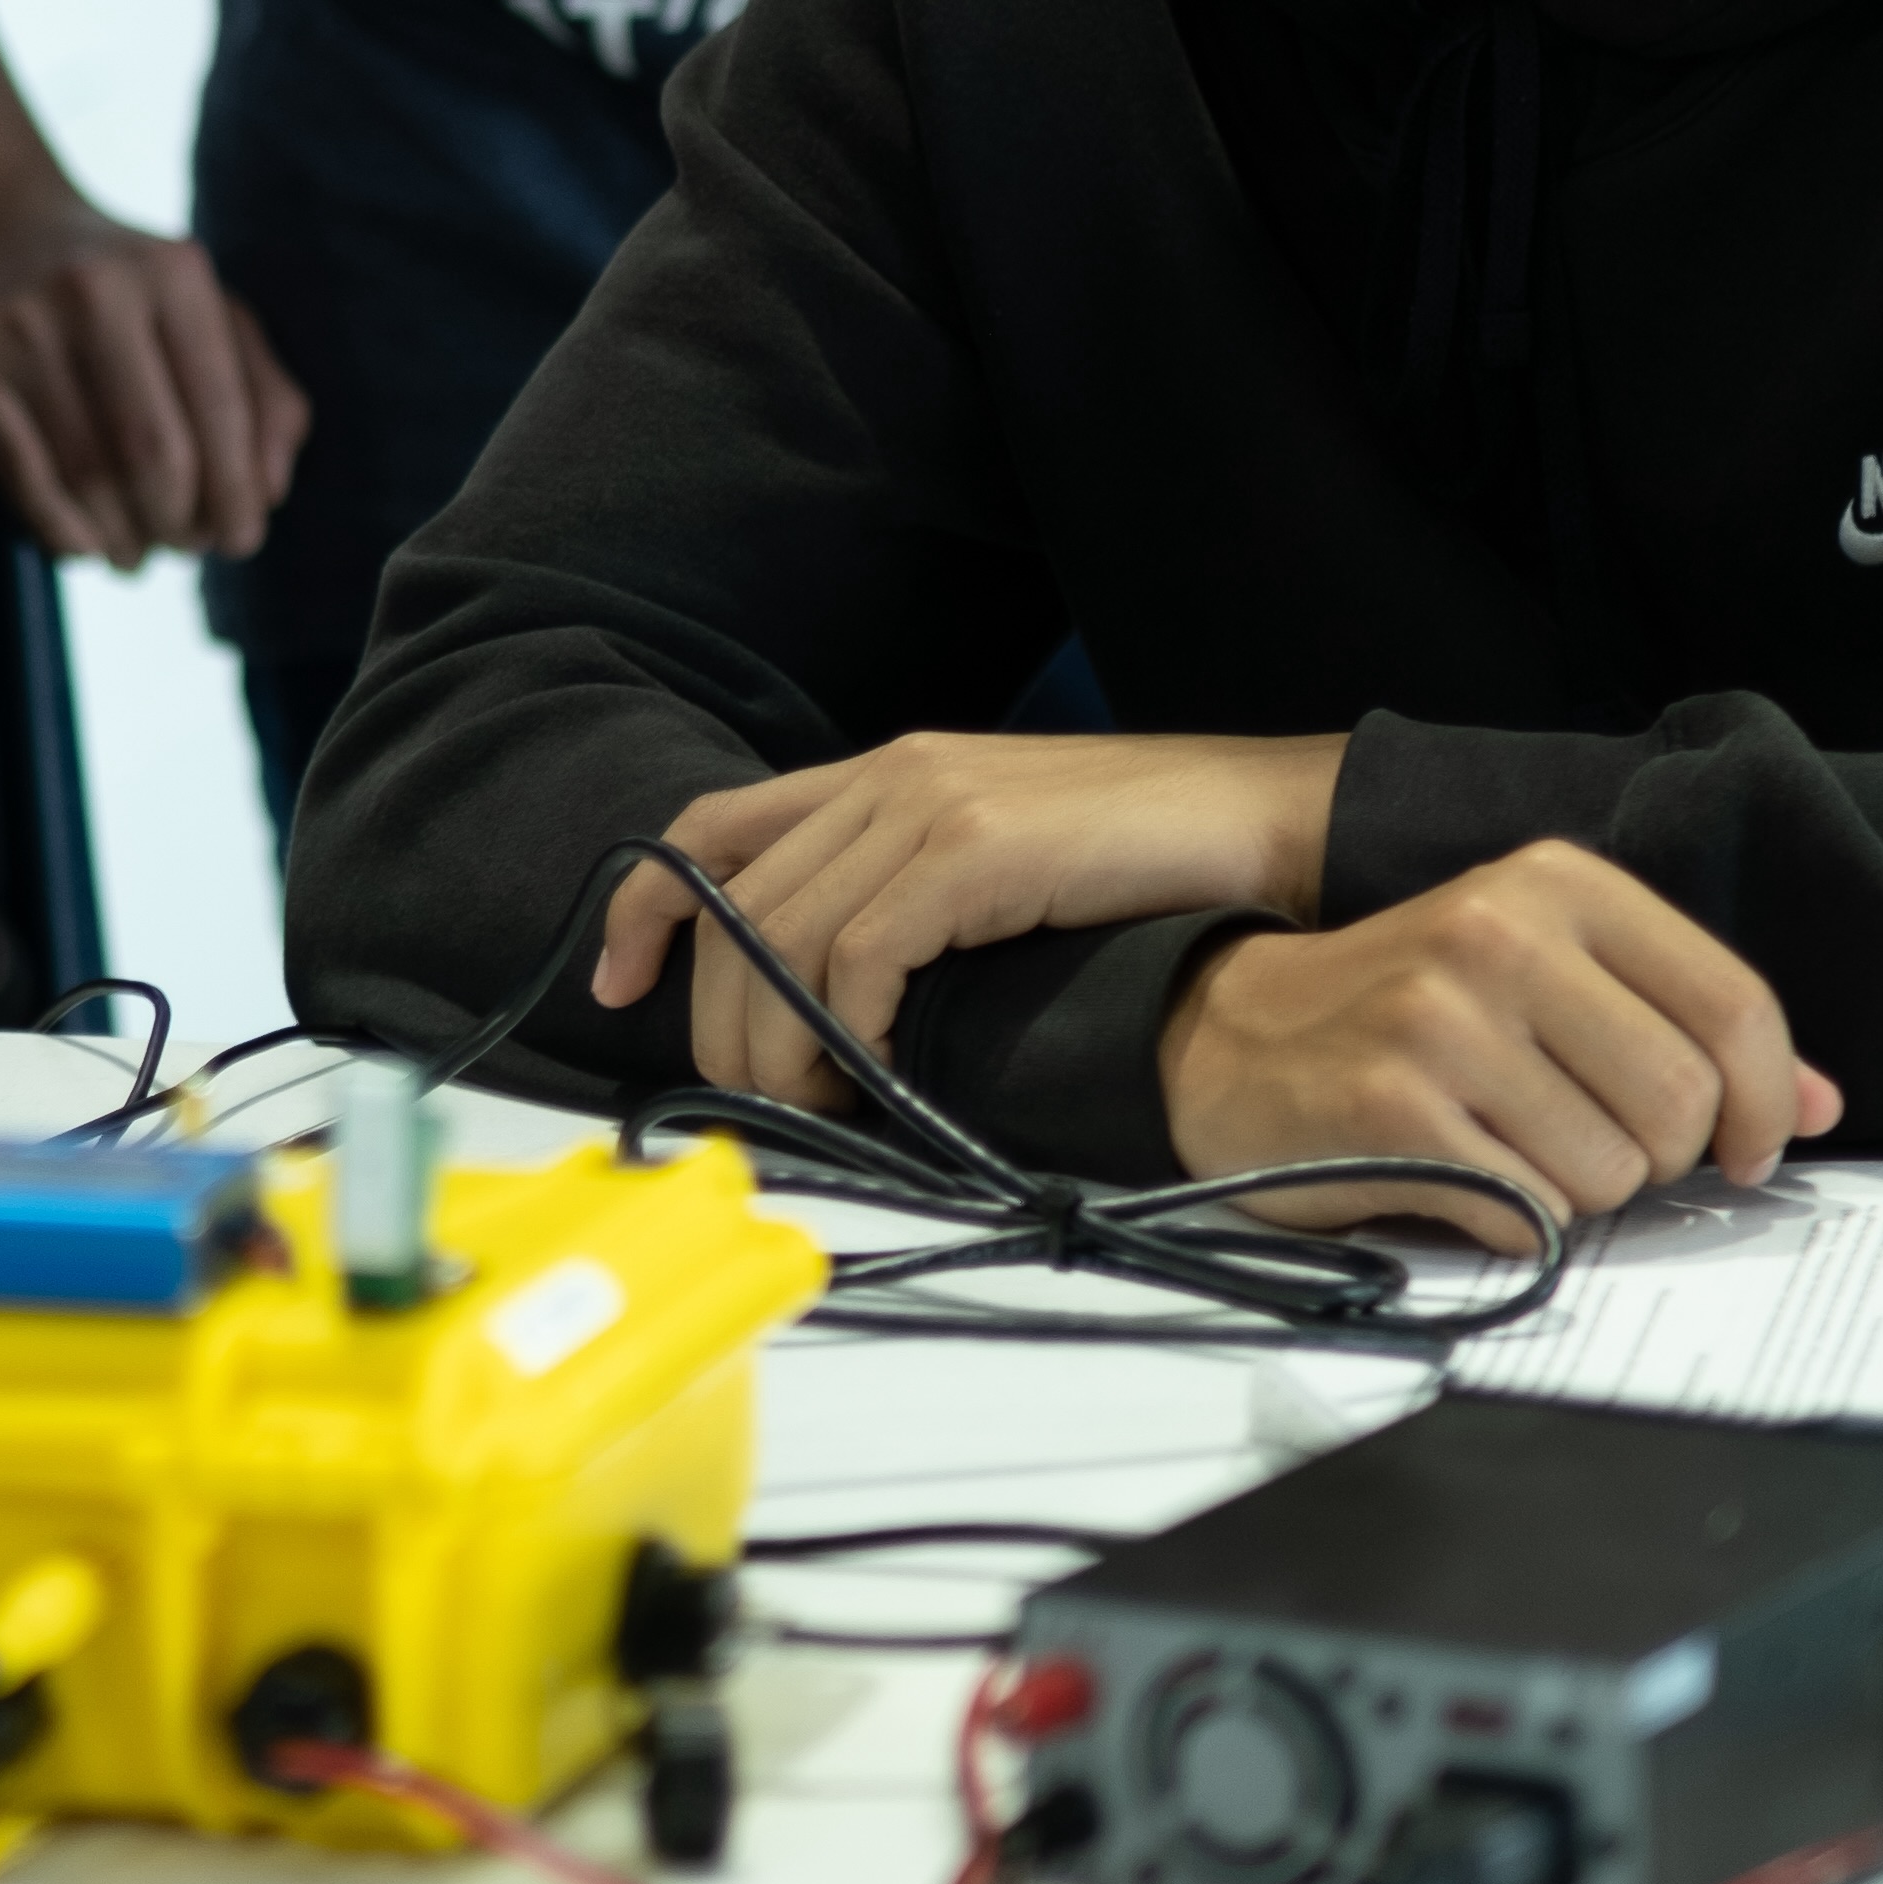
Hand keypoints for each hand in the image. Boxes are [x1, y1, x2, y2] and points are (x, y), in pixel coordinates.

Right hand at [0, 175, 310, 565]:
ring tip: (136, 555)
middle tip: (184, 547)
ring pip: (87, 474)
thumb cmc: (116, 283)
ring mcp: (20, 323)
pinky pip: (21, 474)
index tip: (240, 540)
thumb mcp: (200, 306)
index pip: (220, 408)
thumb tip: (271, 490)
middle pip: (154, 453)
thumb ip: (259, 390)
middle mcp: (96, 289)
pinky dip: (62, 530)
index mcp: (173, 271)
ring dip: (123, 538)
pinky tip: (84, 546)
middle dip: (179, 522)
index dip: (236, 492)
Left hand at [592, 733, 1347, 1106]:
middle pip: (737, 904)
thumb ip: (913, 900)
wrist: (1264, 824)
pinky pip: (862, 955)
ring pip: (784, 939)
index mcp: (883, 773)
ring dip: (778, 1045)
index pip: (715, 829)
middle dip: (721, 1018)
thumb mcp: (998, 867)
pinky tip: (876, 1079)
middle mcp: (890, 775)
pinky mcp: (976, 848)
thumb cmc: (1146, 865)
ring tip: (813, 1110)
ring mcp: (931, 803)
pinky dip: (849, 1029)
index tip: (618, 985)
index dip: (650, 906)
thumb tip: (839, 1006)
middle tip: (752, 1102)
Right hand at [1160, 843, 1842, 1238]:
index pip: (1732, 1003)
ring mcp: (1441, 1018)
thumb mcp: (1550, 977)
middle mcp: (1499, 933)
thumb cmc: (1413, 1013)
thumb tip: (1820, 1107)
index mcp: (1557, 883)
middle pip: (1680, 1100)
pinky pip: (1530, 1210)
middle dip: (1659, 1157)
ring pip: (1610, 1169)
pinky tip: (1468, 1177)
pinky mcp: (1392, 1105)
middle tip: (1602, 1150)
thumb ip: (1683, 1027)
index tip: (1751, 1150)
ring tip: (1515, 1154)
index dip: (1767, 1102)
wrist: (1234, 1036)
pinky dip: (1517, 1221)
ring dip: (1581, 1193)